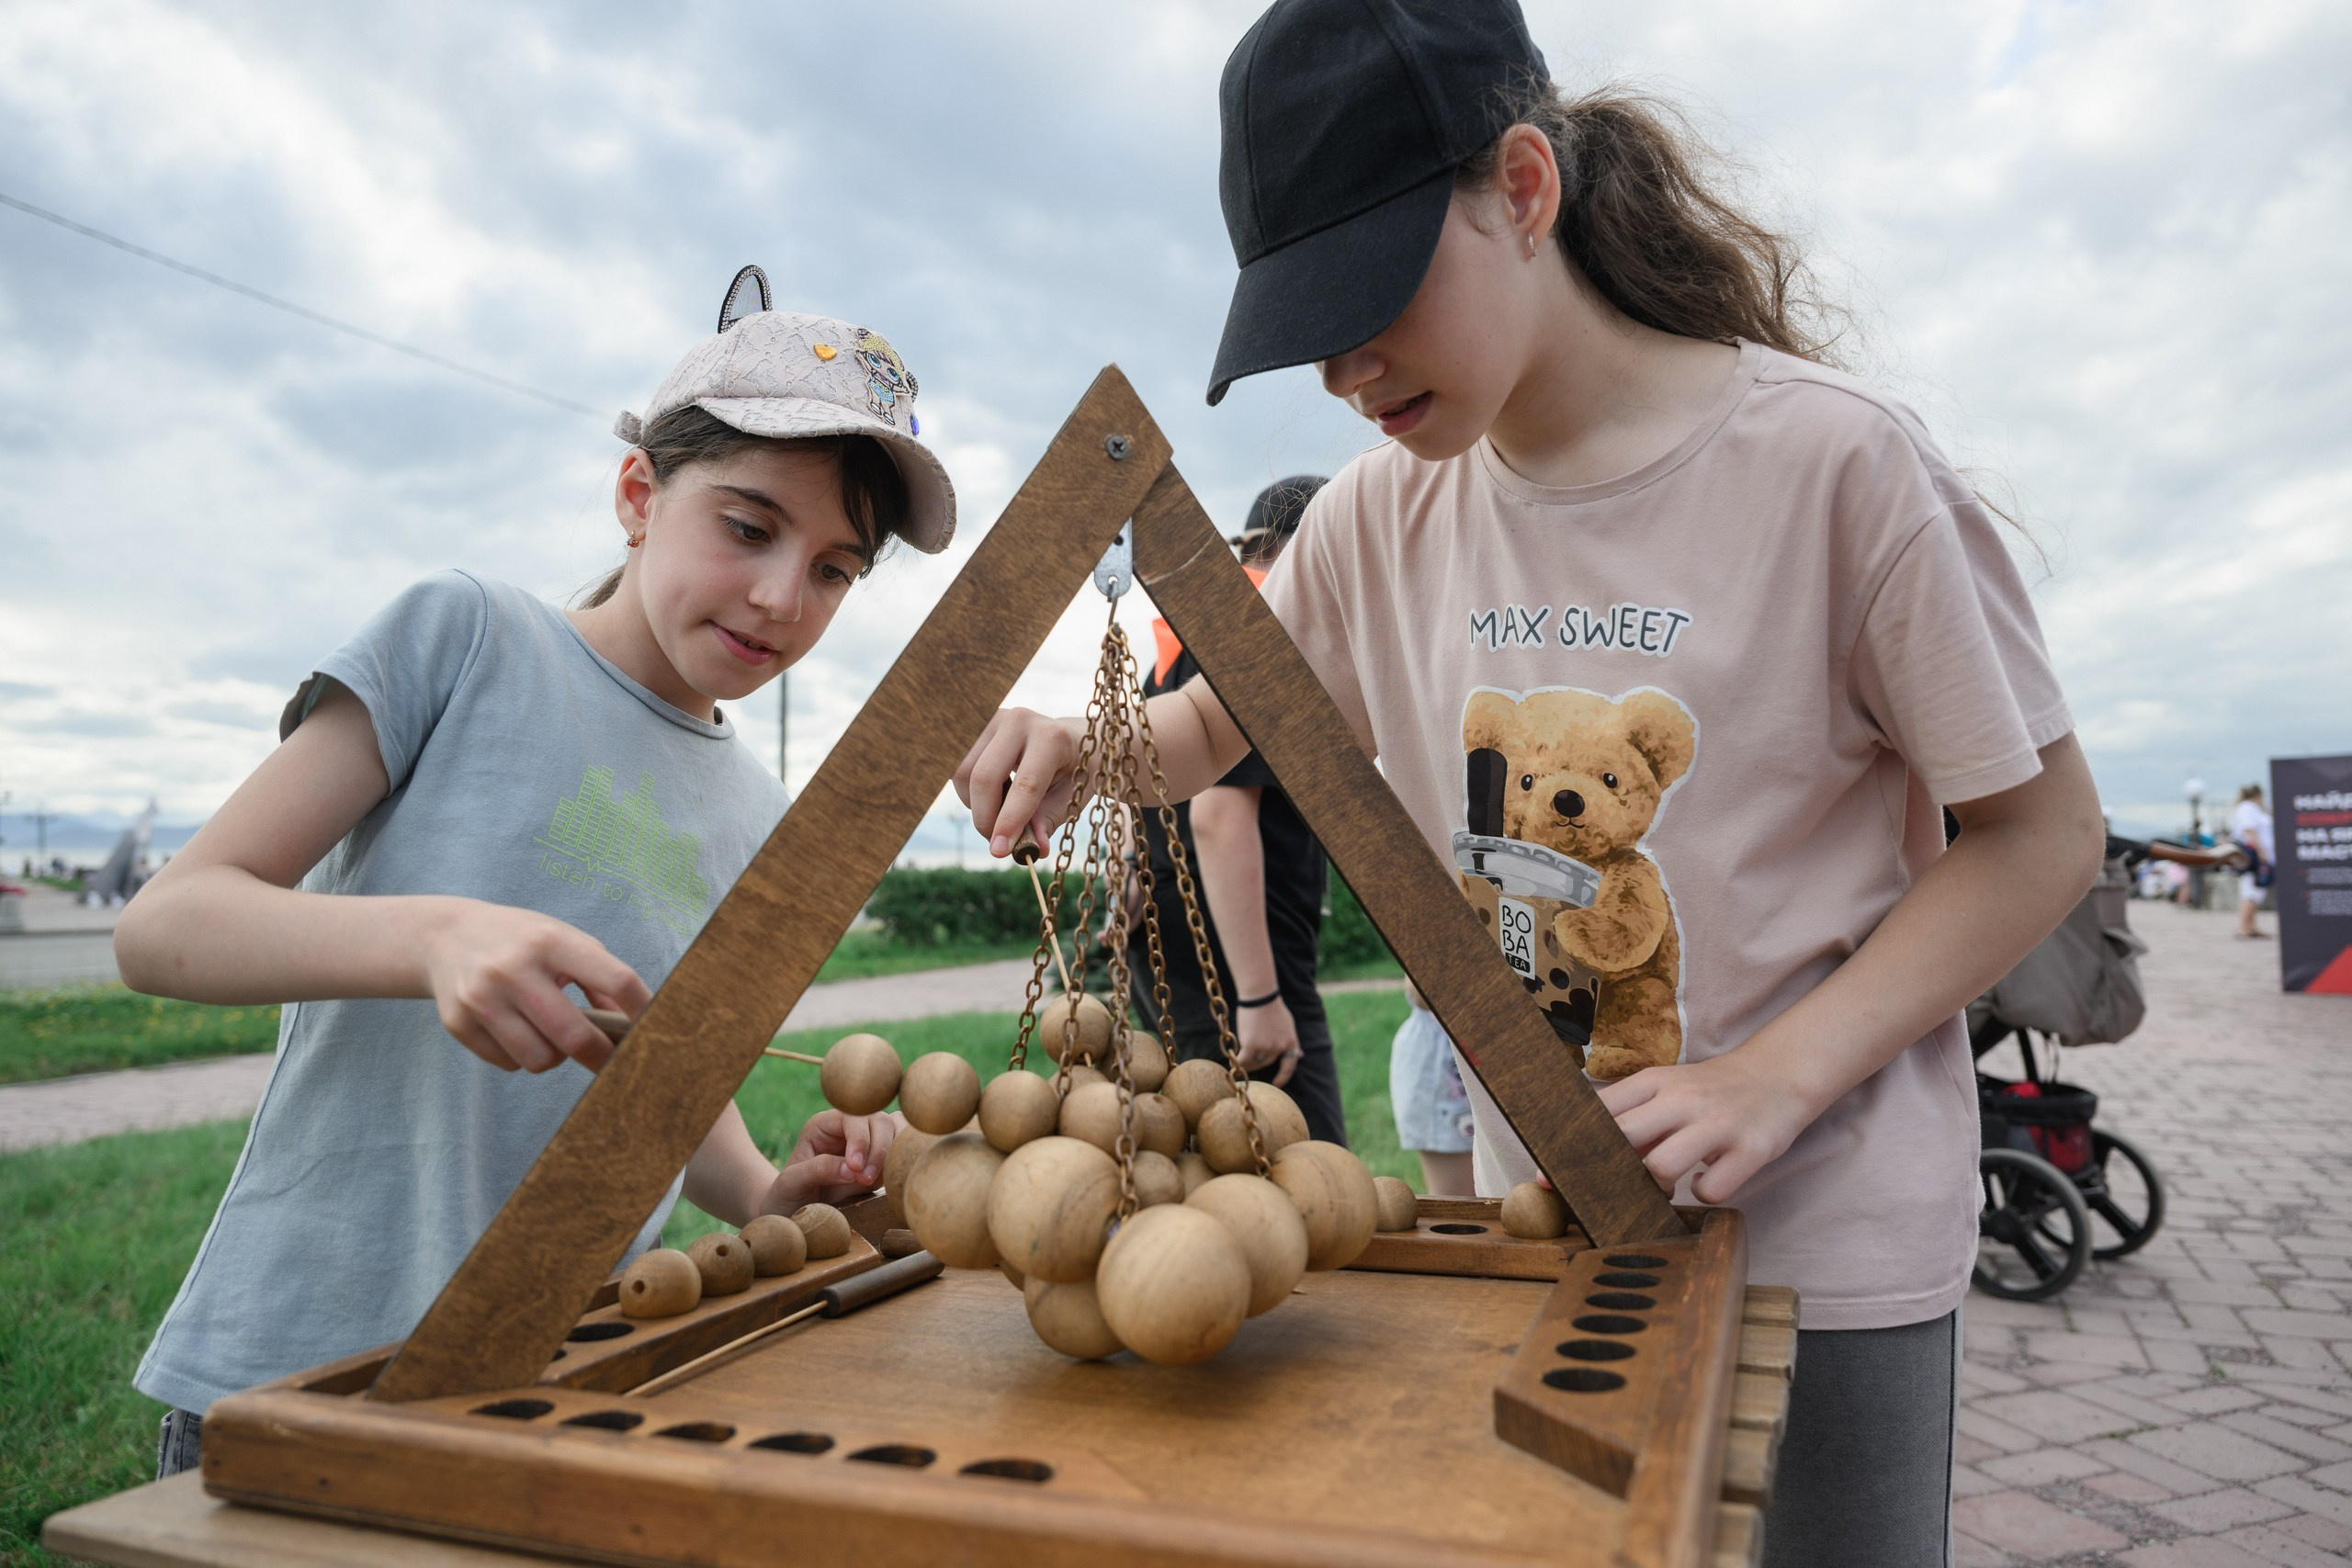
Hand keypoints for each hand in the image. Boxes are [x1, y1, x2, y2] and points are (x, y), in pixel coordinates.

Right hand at [417, 899, 648, 1073]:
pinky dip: (520, 1056)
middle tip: (612, 1063)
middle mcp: (514, 968)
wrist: (445, 936)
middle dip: (601, 1058)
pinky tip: (514, 1030)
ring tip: (549, 1033)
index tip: (655, 1032)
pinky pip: (509, 1064)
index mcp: (551, 941)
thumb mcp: (564, 940)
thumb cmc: (522, 941)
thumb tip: (631, 1029)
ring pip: (540, 1060)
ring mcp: (482, 997)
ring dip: (555, 1056)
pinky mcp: (458, 1022)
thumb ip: (601, 979)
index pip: (616, 980)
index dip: (643, 1011)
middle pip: (576, 1037)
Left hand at [758, 1109, 899, 1211]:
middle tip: (865, 1180)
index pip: (851, 1117)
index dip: (859, 1138)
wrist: (792, 1214)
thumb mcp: (791, 1183)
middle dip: (878, 1148)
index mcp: (823, 1125)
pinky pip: (901, 1149)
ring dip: (892, 1153)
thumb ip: (817, 1170)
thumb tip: (852, 1169)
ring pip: (895, 1130)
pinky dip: (902, 1158)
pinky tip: (891, 1176)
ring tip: (874, 1181)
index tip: (856, 1168)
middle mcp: (847, 1129)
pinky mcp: (879, 1162)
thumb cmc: (787, 1196)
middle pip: (878, 1120)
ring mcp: (866, 1144)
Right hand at [955, 708, 1081, 857]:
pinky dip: (970, 792)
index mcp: (1051, 737)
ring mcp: (993, 719)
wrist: (1071, 737)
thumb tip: (1032, 849)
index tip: (1000, 851)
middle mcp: (1019, 721)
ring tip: (1002, 813)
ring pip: (962, 774)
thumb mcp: (1074, 795)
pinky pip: (957, 768)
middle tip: (998, 843)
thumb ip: (1049, 819)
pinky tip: (993, 794)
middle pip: (983, 777)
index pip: (1025, 785)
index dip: (1010, 821)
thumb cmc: (1074, 769)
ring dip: (975, 805)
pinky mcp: (976, 727)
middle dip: (985, 818)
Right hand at [1233, 996, 1301, 1087]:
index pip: (1290, 1066)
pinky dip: (1237, 1062)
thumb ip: (1292, 1041)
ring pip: (1254, 1062)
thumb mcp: (1288, 1025)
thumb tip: (1300, 1055)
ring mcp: (1266, 1047)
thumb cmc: (1272, 1007)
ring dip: (1247, 1062)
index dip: (1283, 1077)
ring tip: (1239, 1057)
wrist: (1260, 996)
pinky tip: (1231, 1062)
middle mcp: (1280, 1047)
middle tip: (1248, 1061)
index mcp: (1291, 1042)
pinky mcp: (1252, 1045)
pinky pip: (1243, 1061)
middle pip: (1267, 1063)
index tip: (1277, 1084)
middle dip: (1258, 1063)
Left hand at [1595, 1052, 1816, 1205]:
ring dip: (1659, 1188)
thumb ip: (1633, 1118)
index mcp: (1654, 1081)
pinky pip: (1711, 1190)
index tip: (1559, 1170)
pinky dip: (1704, 1194)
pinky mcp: (1750, 1149)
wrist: (1778, 1075)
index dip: (1576, 1143)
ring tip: (1668, 1185)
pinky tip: (1707, 1180)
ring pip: (1662, 1168)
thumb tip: (1591, 1157)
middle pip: (1624, 1136)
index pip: (1600, 1110)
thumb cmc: (1710, 1090)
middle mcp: (1683, 1098)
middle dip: (1613, 1168)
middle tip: (1621, 1183)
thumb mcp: (1667, 1089)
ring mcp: (1718, 1123)